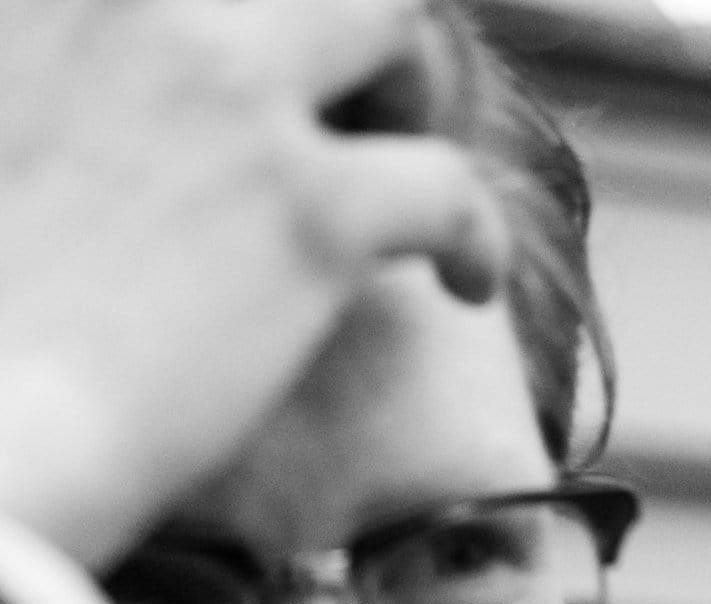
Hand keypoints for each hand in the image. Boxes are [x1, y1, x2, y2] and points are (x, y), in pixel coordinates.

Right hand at [0, 0, 506, 570]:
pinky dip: (475, 233)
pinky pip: (450, 182)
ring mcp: (229, 91)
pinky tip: (466, 286)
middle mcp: (148, 3)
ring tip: (402, 178)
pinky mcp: (307, 210)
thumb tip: (122, 136)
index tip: (267, 75)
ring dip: (415, 89)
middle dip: (346, 26)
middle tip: (349, 112)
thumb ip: (52, 76)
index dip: (253, 22)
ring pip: (393, 19)